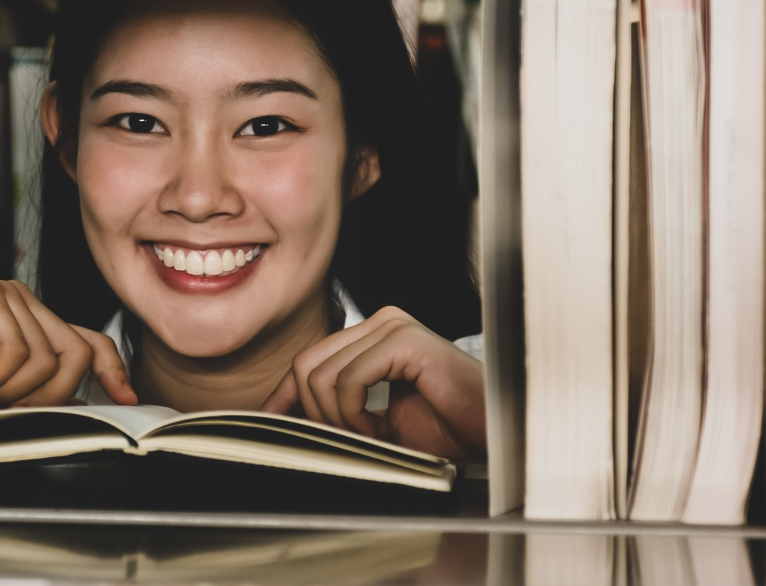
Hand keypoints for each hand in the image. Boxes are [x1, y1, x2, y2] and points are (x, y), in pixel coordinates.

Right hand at [0, 278, 135, 431]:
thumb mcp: (3, 406)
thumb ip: (45, 397)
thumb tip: (94, 404)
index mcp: (31, 325)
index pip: (89, 340)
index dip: (112, 369)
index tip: (127, 398)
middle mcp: (22, 303)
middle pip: (76, 354)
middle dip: (47, 396)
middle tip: (1, 406)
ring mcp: (4, 295)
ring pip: (50, 357)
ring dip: (10, 391)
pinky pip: (20, 349)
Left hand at [259, 306, 485, 461]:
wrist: (495, 435)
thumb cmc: (447, 432)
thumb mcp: (376, 425)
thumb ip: (338, 413)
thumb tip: (283, 418)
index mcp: (374, 337)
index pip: (309, 357)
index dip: (285, 394)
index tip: (270, 424)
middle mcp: (380, 323)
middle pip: (306, 363)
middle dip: (316, 413)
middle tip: (352, 442)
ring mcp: (393, 326)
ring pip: (321, 374)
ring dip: (339, 419)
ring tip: (373, 438)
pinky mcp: (405, 340)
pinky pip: (348, 379)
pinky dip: (356, 416)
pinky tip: (383, 431)